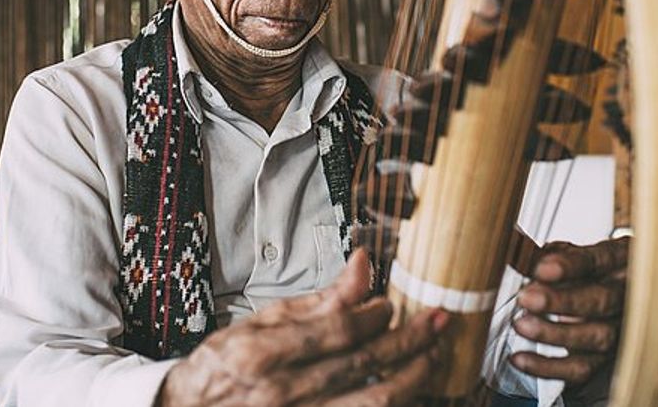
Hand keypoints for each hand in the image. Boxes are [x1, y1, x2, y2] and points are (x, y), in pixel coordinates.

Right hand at [158, 248, 449, 405]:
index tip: (390, 304)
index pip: (338, 329)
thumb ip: (315, 300)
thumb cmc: (220, 369)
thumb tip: (363, 264)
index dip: (375, 315)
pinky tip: (408, 393)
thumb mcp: (256, 324)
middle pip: (364, 365)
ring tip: (433, 356)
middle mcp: (281, 392)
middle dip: (411, 341)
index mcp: (262, 353)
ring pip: (372, 403)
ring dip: (412, 378)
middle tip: (438, 322)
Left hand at [511, 237, 629, 387]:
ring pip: (597, 337)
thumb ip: (546, 253)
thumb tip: (517, 254)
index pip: (598, 260)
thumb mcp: (572, 251)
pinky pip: (582, 368)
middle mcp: (625, 295)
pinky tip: (522, 358)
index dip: (570, 265)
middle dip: (562, 301)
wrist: (619, 291)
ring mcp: (619, 328)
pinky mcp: (606, 358)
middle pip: (602, 301)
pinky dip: (549, 367)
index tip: (542, 268)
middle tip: (526, 298)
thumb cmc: (591, 268)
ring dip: (556, 334)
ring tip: (522, 325)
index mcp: (618, 260)